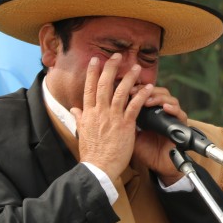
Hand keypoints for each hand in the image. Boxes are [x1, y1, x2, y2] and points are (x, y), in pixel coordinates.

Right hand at [72, 53, 152, 182]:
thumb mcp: (81, 132)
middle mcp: (100, 112)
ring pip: (121, 92)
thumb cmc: (91, 153)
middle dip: (111, 68)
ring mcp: (113, 118)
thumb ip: (79, 118)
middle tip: (117, 56)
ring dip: (129, 78)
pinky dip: (141, 95)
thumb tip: (74, 109)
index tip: (95, 60)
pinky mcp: (125, 125)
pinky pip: (134, 106)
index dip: (93, 73)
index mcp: (88, 113)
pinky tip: (148, 87)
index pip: (89, 88)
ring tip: (136, 67)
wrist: (98, 167)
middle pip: (105, 85)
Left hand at [132, 88, 187, 184]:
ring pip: (169, 99)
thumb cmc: (146, 152)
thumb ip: (124, 123)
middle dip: (146, 90)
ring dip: (158, 97)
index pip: (145, 93)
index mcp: (150, 112)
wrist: (160, 167)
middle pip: (158, 91)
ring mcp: (172, 118)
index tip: (124, 89)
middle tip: (135, 92)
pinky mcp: (181, 126)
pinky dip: (173, 109)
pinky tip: (165, 108)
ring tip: (148, 101)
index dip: (136, 89)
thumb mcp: (130, 136)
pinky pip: (180, 114)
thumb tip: (111, 110)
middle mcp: (162, 112)